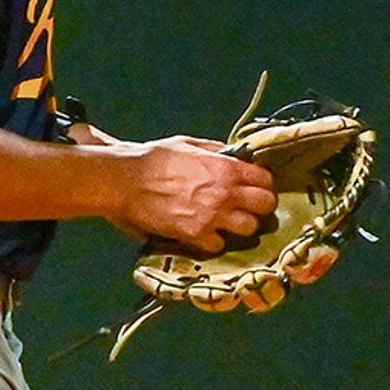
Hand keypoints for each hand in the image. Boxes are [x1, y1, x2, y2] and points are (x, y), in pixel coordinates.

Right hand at [110, 136, 278, 251]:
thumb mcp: (189, 145)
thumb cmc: (152, 159)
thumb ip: (215, 151)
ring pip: (249, 228)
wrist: (124, 181)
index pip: (266, 179)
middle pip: (265, 205)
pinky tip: (204, 234)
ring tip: (227, 223)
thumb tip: (232, 156)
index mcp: (226, 168)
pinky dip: (213, 241)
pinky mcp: (194, 235)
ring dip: (239, 225)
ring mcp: (212, 216)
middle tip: (245, 206)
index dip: (261, 183)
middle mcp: (225, 193)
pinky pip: (219, 245)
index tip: (251, 186)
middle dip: (258, 205)